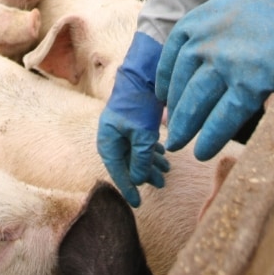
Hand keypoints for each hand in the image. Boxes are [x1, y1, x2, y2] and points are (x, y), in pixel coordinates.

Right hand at [96, 32, 169, 206]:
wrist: (143, 72)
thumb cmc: (138, 103)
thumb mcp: (142, 135)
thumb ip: (141, 160)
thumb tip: (140, 179)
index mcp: (107, 139)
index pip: (117, 170)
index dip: (128, 187)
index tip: (138, 203)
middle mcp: (112, 134)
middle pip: (127, 161)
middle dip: (144, 174)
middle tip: (160, 185)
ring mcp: (123, 126)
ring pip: (136, 151)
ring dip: (150, 162)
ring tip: (166, 172)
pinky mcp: (133, 119)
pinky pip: (141, 140)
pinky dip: (152, 149)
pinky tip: (163, 155)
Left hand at [156, 0, 273, 160]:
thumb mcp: (250, 5)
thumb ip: (226, 27)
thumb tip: (214, 54)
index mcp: (210, 13)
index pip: (174, 49)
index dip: (167, 77)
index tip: (166, 96)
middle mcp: (212, 33)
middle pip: (182, 78)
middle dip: (175, 108)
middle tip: (173, 129)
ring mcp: (230, 57)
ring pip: (196, 99)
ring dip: (186, 126)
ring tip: (183, 144)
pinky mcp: (253, 80)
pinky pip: (223, 116)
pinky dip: (211, 136)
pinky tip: (203, 151)